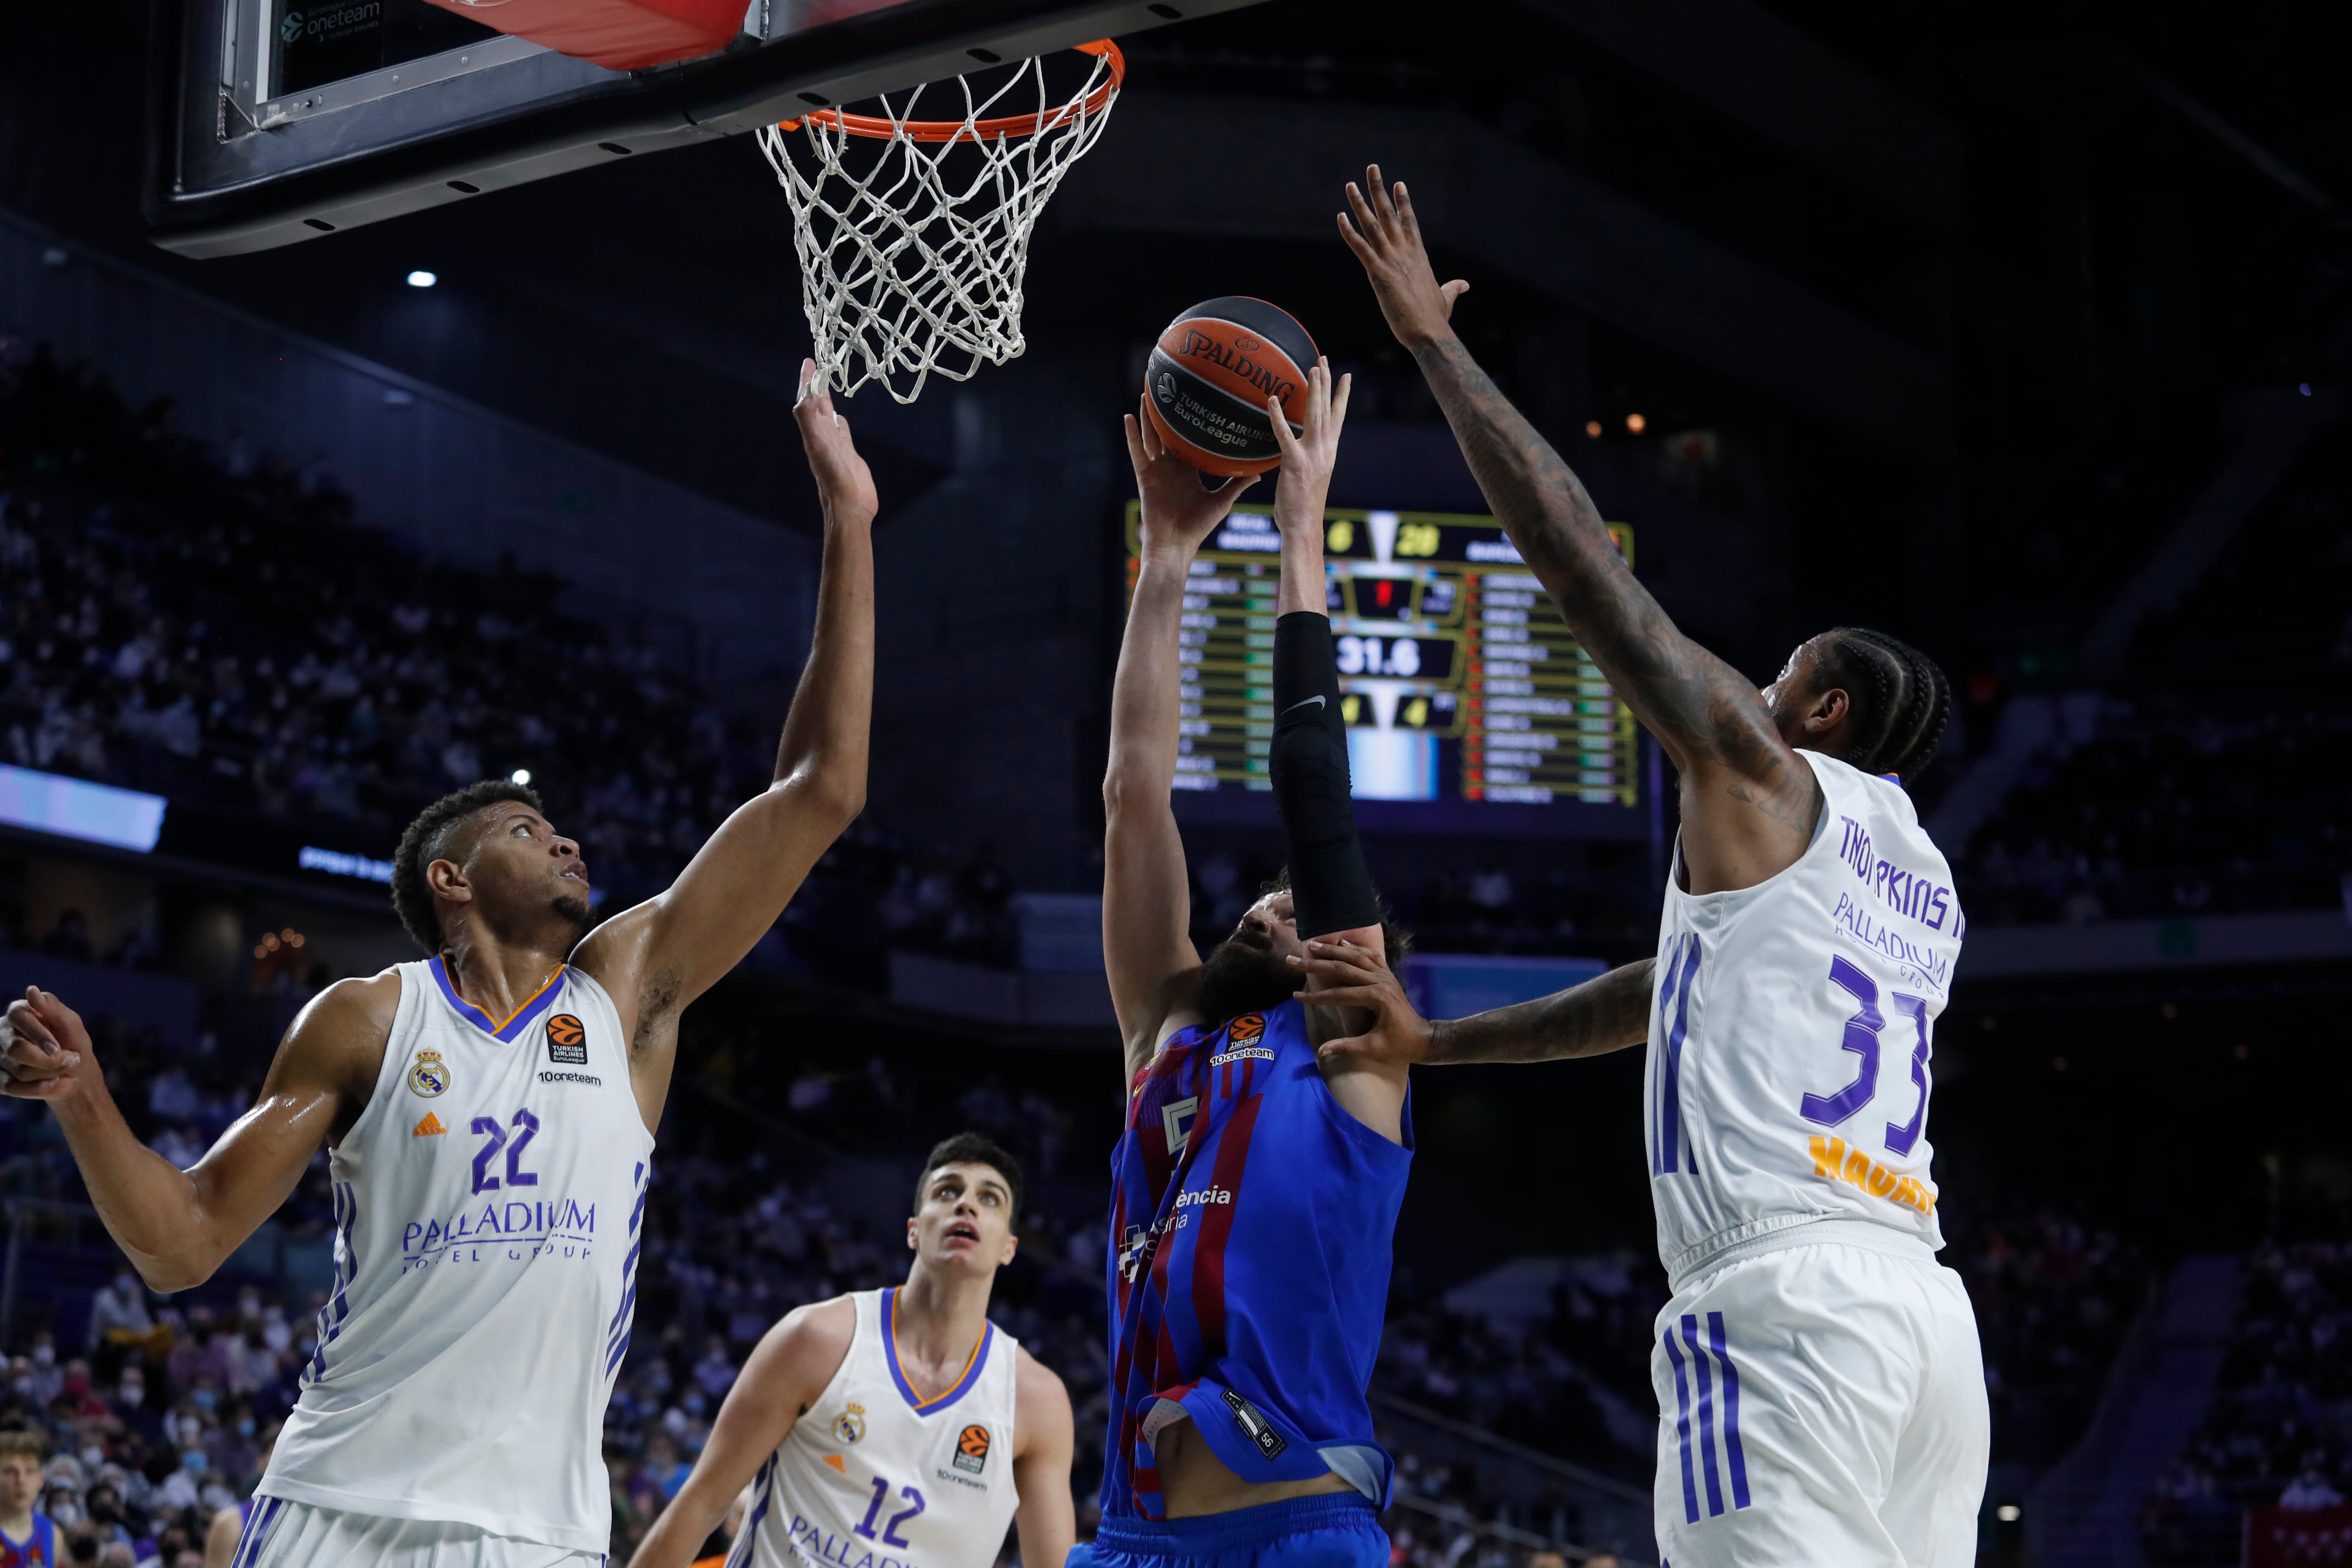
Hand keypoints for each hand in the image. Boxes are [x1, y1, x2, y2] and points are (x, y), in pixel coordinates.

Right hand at [2, 988, 91, 1101]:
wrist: (75, 1074)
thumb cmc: (73, 1043)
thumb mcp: (70, 1024)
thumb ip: (52, 1007)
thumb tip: (30, 990)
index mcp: (19, 1012)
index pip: (20, 1018)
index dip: (40, 1036)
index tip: (57, 1049)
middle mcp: (2, 1031)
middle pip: (16, 1049)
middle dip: (48, 1060)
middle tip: (70, 1060)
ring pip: (18, 1071)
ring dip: (49, 1074)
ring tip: (64, 1070)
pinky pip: (12, 1087)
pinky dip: (39, 1089)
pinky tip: (55, 1083)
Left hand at [794, 359, 878, 524]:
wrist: (849, 505)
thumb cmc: (833, 477)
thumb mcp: (817, 445)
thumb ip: (808, 420)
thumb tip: (804, 395)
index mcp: (813, 431)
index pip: (807, 399)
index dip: (807, 380)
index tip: (809, 361)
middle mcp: (821, 435)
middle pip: (816, 403)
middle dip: (816, 384)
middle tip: (818, 364)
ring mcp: (835, 444)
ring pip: (828, 415)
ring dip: (826, 400)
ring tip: (827, 385)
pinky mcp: (848, 452)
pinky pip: (841, 431)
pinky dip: (839, 421)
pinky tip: (840, 417)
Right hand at [1125, 395, 1259, 560]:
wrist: (1176, 545)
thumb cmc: (1197, 527)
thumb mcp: (1222, 501)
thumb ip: (1237, 483)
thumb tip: (1260, 472)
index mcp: (1189, 469)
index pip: (1191, 440)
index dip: (1195, 423)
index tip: (1202, 402)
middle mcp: (1172, 466)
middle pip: (1169, 433)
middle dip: (1170, 412)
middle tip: (1174, 386)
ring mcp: (1157, 469)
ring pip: (1152, 436)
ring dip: (1149, 415)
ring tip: (1149, 392)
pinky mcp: (1145, 476)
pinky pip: (1137, 452)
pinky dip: (1132, 435)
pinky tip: (1128, 416)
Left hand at [1266, 358, 1351, 533]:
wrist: (1303, 526)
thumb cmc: (1300, 508)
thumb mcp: (1307, 479)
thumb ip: (1304, 461)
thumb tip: (1294, 454)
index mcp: (1329, 453)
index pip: (1338, 418)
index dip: (1342, 396)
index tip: (1346, 376)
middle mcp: (1325, 450)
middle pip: (1328, 409)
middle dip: (1327, 382)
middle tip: (1324, 359)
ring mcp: (1312, 455)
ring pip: (1314, 415)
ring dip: (1314, 390)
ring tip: (1312, 367)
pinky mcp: (1294, 462)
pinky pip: (1285, 435)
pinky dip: (1278, 417)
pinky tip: (1272, 400)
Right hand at [1289, 940, 1432, 1069]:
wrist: (1424, 1038)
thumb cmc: (1400, 1045)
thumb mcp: (1374, 1049)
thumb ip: (1347, 1047)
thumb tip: (1322, 1051)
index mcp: (1376, 997)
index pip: (1338, 994)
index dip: (1315, 996)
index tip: (1295, 996)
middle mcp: (1380, 981)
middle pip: (1342, 967)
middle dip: (1315, 964)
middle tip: (1293, 960)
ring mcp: (1385, 975)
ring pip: (1354, 956)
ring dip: (1331, 949)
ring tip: (1311, 944)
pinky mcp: (1388, 975)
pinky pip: (1370, 955)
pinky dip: (1354, 948)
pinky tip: (1341, 942)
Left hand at [1338, 164, 1470, 347]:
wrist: (1429, 332)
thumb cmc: (1436, 319)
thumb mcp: (1446, 298)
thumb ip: (1453, 288)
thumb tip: (1465, 284)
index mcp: (1418, 256)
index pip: (1409, 222)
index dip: (1402, 202)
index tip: (1397, 184)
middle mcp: (1405, 252)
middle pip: (1389, 214)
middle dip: (1379, 189)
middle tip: (1371, 168)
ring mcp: (1392, 260)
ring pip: (1372, 225)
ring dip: (1359, 203)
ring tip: (1350, 184)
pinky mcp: (1378, 273)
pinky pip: (1360, 248)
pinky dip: (1349, 232)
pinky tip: (1339, 217)